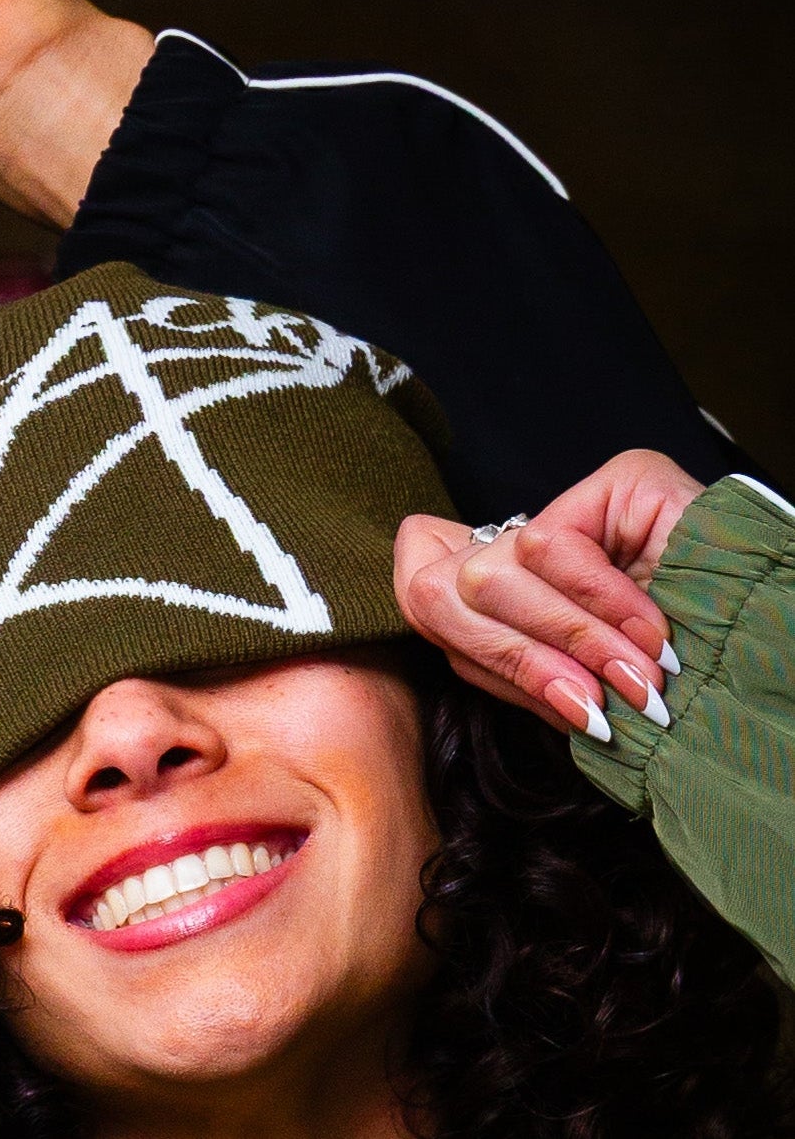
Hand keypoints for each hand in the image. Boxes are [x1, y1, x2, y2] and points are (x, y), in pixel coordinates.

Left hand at [395, 449, 700, 738]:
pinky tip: (654, 635)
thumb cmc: (690, 684)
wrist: (778, 656)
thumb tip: (458, 665)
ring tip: (635, 682)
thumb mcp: (584, 694)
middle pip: (438, 591)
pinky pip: (551, 547)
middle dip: (518, 663)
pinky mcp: (619, 480)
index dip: (471, 656)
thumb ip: (524, 678)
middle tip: (595, 708)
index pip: (428, 602)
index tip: (556, 705)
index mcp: (516, 594)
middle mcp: (536, 540)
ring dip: (570, 644)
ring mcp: (578, 501)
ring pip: (492, 572)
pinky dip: (600, 605)